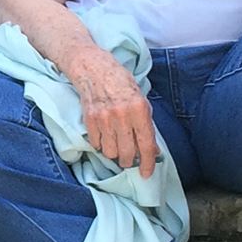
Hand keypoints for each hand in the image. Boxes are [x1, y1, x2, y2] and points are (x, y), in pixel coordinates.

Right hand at [67, 43, 159, 172]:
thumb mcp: (141, 99)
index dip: (148, 163)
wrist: (93, 68)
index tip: (147, 173)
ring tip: (117, 147)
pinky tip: (105, 138)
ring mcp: (104, 119)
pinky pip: (96, 144)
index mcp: (139, 109)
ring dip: (115, 154)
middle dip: (130, 161)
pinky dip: (101, 145)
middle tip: (130, 159)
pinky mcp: (89, 120)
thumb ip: (146, 124)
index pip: (146, 144)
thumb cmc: (120, 82)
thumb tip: (151, 149)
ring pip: (111, 152)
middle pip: (127, 153)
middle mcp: (122, 116)